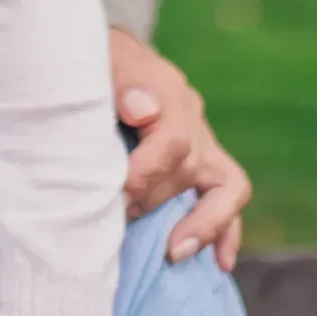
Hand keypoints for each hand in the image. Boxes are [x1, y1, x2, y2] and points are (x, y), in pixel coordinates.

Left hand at [110, 28, 251, 272]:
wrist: (94, 52)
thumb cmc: (86, 59)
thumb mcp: (93, 60)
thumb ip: (119, 79)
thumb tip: (142, 109)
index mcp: (164, 87)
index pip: (175, 139)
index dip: (148, 172)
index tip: (118, 192)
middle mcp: (190, 113)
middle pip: (189, 168)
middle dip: (154, 200)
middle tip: (116, 218)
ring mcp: (201, 137)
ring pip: (223, 186)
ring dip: (200, 224)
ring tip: (172, 253)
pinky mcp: (204, 159)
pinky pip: (229, 196)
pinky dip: (224, 230)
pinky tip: (218, 263)